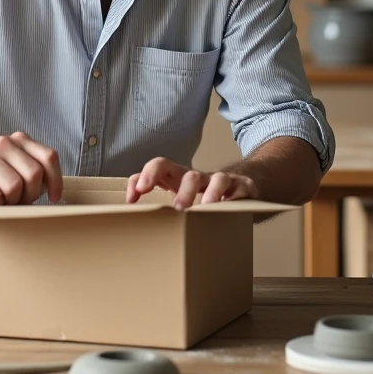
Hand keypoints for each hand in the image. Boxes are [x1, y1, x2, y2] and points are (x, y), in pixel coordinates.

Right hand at [0, 132, 61, 204]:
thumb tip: (54, 191)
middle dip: (30, 195)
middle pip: (34, 175)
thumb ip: (33, 169)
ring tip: (2, 199)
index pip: (49, 157)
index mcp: (19, 140)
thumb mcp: (13, 165)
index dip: (55, 180)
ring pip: (15, 187)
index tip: (53, 196)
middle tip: (20, 201)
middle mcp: (4, 143)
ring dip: (11, 201)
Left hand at [126, 158, 258, 209]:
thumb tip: (130, 199)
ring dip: (211, 192)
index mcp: (178, 177)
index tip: (138, 192)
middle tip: (178, 208)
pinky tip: (231, 206)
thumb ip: (147, 192)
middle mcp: (198, 177)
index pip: (161, 165)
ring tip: (206, 207)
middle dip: (183, 190)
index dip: (148, 174)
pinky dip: (236, 196)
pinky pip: (241, 187)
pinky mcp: (242, 186)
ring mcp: (222, 180)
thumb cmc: (198, 193)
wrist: (237, 189)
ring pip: (217, 179)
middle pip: (189, 175)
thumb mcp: (172, 192)